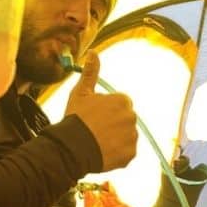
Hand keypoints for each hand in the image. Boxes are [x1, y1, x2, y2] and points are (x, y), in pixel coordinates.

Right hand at [64, 51, 137, 170]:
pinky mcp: (131, 154)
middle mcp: (132, 117)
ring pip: (125, 137)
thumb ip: (90, 73)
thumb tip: (93, 52)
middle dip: (112, 125)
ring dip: (115, 139)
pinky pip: (125, 153)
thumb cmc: (76, 118)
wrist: (73, 148)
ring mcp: (132, 137)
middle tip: (94, 131)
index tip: (93, 118)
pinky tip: (102, 153)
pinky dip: (116, 154)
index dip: (105, 111)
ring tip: (97, 143)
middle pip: (123, 121)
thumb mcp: (81, 93)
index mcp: (123, 100)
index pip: (118, 105)